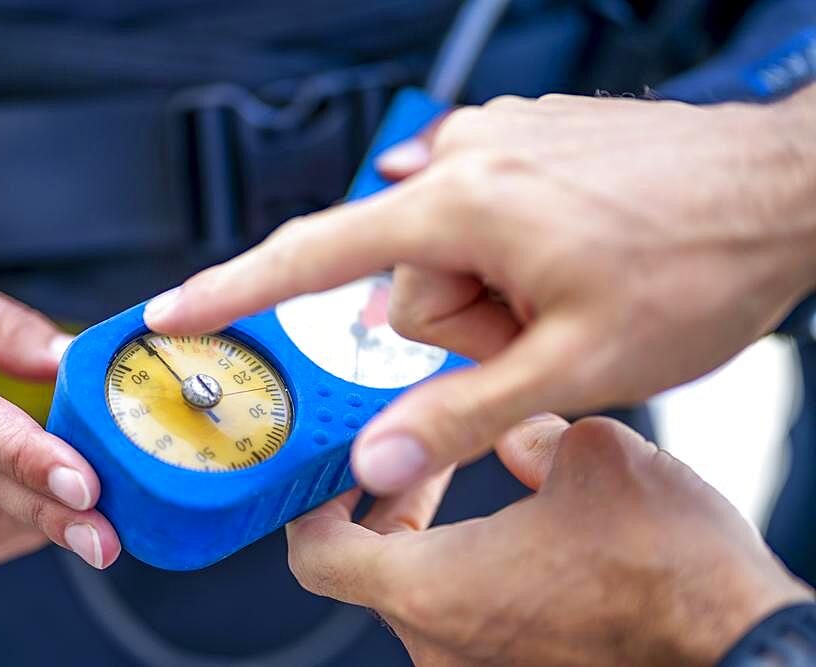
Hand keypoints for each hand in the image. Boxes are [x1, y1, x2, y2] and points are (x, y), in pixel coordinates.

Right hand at [144, 86, 815, 495]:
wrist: (784, 188)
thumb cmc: (698, 260)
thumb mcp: (575, 363)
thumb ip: (459, 413)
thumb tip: (376, 454)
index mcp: (459, 206)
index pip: (311, 256)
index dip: (232, 292)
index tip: (174, 310)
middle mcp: (462, 159)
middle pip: (402, 283)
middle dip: (461, 329)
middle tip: (539, 333)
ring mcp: (493, 143)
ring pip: (444, 255)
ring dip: (493, 296)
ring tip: (567, 293)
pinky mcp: (520, 140)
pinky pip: (474, 215)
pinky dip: (503, 254)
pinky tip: (561, 253)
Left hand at [287, 416, 814, 665]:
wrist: (738, 644)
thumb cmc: (668, 572)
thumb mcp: (589, 456)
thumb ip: (524, 433)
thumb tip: (514, 434)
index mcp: (432, 588)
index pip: (318, 554)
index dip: (315, 504)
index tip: (336, 472)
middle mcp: (439, 643)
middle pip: (365, 571)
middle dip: (388, 505)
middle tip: (422, 463)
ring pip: (418, 593)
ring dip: (432, 538)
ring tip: (477, 487)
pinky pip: (463, 619)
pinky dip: (469, 572)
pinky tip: (521, 535)